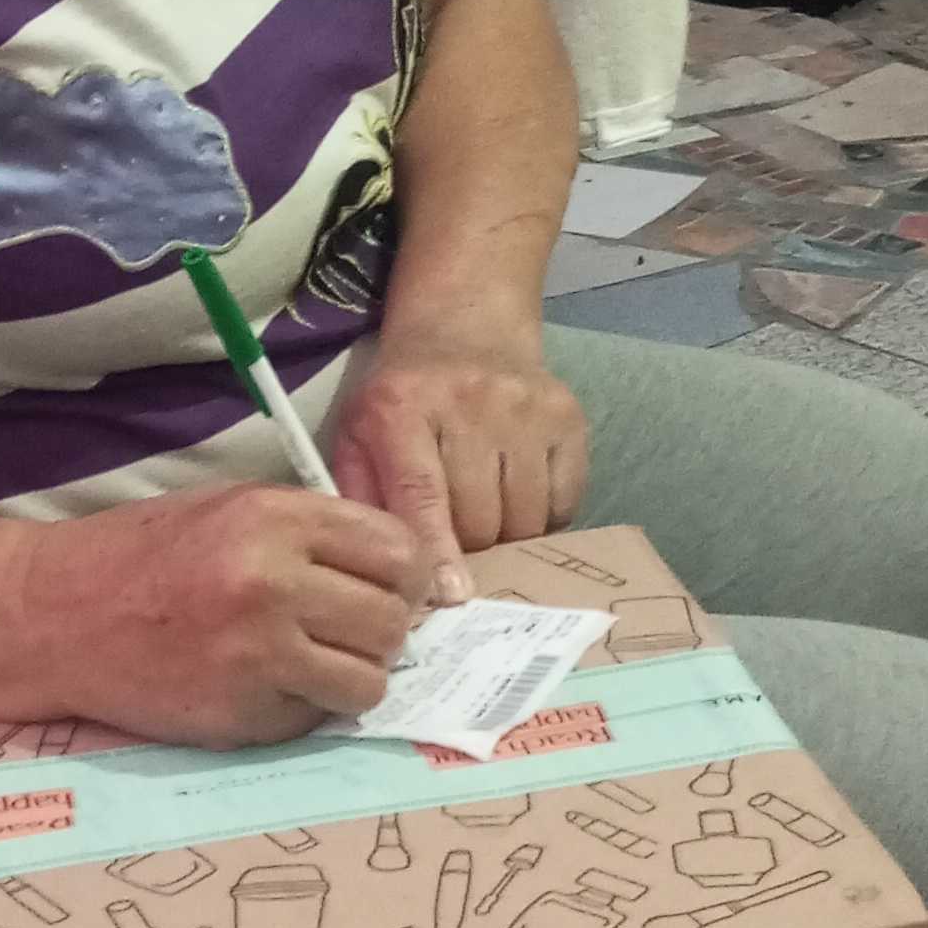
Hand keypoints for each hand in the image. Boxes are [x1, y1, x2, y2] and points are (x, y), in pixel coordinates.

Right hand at [41, 486, 433, 746]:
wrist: (53, 617)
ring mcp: (256, 656)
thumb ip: (310, 531)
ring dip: (353, 676)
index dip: (403, 573)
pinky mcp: (241, 715)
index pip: (397, 550)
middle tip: (351, 631)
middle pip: (392, 620)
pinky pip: (316, 718)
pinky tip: (266, 686)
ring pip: (368, 681)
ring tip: (317, 663)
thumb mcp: (228, 509)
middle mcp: (271, 584)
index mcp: (272, 520)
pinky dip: (305, 708)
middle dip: (383, 629)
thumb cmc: (141, 555)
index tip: (388, 586)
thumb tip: (397, 568)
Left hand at [327, 316, 588, 598]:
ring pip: (526, 518)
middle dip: (469, 547)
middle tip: (457, 537)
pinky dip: (544, 516)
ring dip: (507, 535)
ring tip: (488, 514)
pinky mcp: (568, 417)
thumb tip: (383, 572)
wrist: (466, 330)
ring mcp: (526, 408)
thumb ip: (362, 498)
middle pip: (480, 518)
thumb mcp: (360, 435)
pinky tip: (520, 495)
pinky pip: (565, 502)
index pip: (422, 495)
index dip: (438, 552)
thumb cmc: (403, 399)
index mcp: (403, 408)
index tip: (451, 597)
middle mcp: (470, 403)